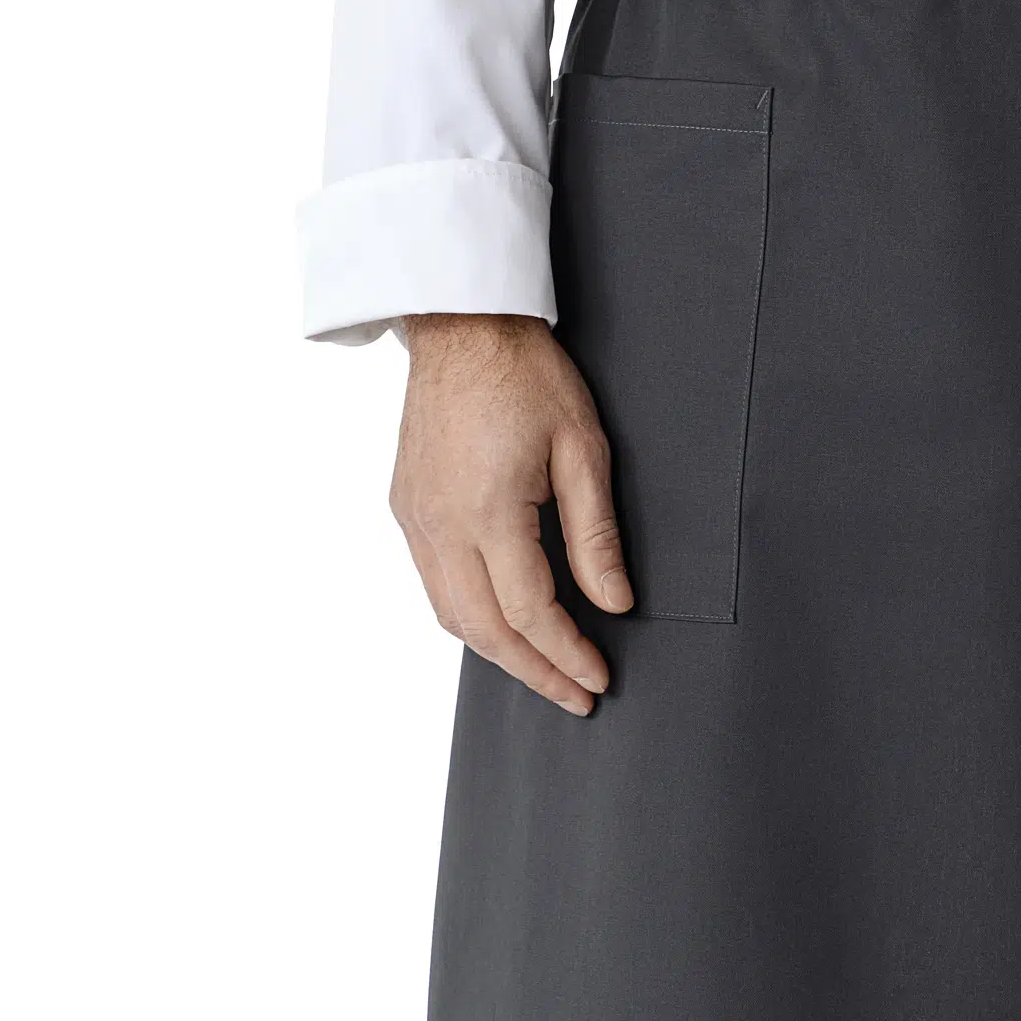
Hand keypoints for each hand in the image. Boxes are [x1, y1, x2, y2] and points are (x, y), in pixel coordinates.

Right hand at [390, 314, 632, 716]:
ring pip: (450, 615)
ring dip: (498, 652)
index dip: (567, 654)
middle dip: (534, 671)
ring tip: (544, 670)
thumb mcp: (583, 448)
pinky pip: (433, 584)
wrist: (461, 324)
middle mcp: (441, 524)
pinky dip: (468, 616)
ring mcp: (416, 518)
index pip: (531, 612)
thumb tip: (615, 602)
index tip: (598, 678)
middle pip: (484, 630)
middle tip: (575, 696)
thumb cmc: (526, 374)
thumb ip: (596, 534)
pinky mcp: (405, 507)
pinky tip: (501, 622)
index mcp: (488, 512)